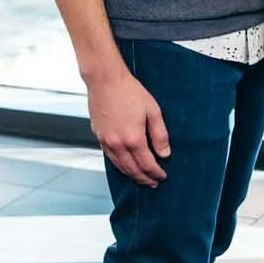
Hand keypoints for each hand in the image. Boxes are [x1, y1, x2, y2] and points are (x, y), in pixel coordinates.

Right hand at [87, 64, 170, 186]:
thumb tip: (164, 153)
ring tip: (141, 178)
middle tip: (153, 183)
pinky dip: (120, 166)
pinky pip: (110, 158)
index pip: (147, 165)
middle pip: (133, 170)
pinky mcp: (98, 137)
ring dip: (132, 175)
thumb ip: (160, 135)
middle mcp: (118, 144)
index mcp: (133, 138)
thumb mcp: (153, 111)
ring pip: (120, 167)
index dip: (156, 173)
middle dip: (144, 179)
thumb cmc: (128, 91)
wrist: (105, 79)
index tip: (162, 176)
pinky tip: (125, 165)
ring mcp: (106, 142)